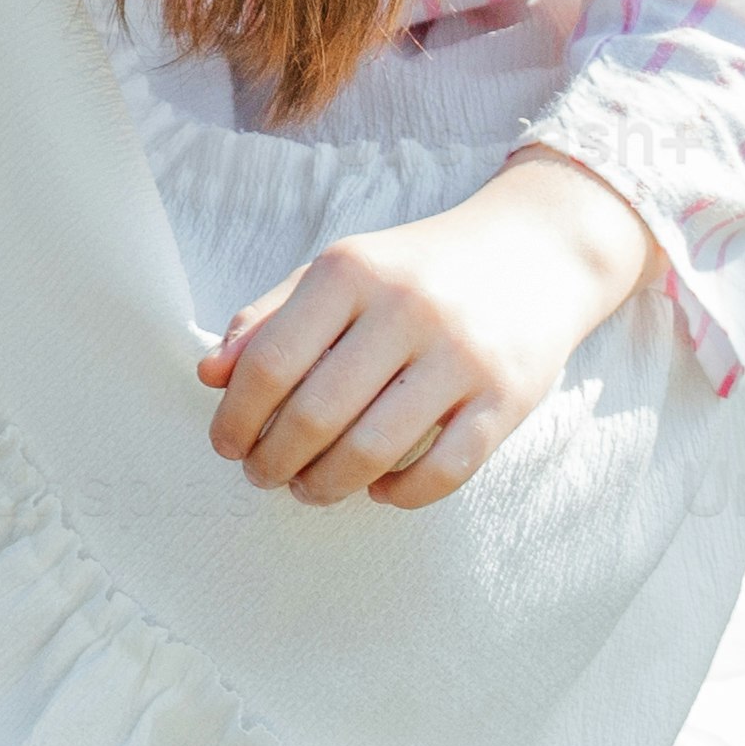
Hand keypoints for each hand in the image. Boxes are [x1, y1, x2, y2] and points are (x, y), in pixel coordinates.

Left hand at [196, 148, 655, 506]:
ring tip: (310, 489)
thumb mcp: (338, 273)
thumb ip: (268, 319)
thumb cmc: (416, 271)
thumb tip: (209, 377)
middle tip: (264, 475)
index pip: (269, 363)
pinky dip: (401, 494)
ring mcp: (462, 355)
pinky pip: (445, 470)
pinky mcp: (509, 397)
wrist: (535, 252)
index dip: (235, 417)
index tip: (225, 444)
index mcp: (351, 271)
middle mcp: (406, 308)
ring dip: (326, 486)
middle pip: (314, 415)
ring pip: (372, 450)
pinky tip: (378, 489)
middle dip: (274, 461)